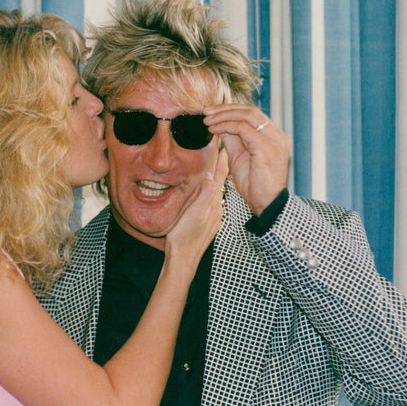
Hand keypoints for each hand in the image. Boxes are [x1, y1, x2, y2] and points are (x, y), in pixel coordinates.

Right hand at [164, 148, 228, 270]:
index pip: (219, 177)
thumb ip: (203, 194)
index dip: (221, 160)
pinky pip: (211, 200)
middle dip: (220, 165)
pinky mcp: (208, 222)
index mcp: (211, 203)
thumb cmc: (184, 238)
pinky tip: (208, 189)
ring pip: (215, 191)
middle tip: (221, 149)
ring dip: (216, 177)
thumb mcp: (194, 214)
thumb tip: (211, 176)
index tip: (222, 145)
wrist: (183, 261)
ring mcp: (212, 216)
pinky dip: (211, 190)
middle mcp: (215, 208)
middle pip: (219, 182)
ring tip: (216, 164)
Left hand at [203, 105, 289, 214]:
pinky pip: (242, 129)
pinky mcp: (266, 147)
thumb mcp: (240, 156)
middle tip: (206, 111)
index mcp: (274, 136)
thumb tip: (221, 124)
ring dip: (223, 116)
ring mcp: (274, 140)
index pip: (252, 113)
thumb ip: (233, 139)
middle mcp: (277, 135)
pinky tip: (214, 130)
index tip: (212, 112)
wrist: (265, 203)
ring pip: (246, 115)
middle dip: (225, 109)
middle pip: (250, 110)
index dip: (230, 109)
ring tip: (207, 121)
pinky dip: (226, 126)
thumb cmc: (254, 184)